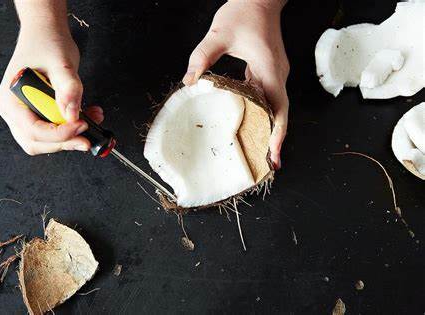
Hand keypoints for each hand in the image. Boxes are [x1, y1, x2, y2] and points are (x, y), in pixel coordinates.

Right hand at [0, 10, 102, 154]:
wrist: (47, 33)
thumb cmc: (47, 43)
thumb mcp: (61, 62)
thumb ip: (68, 87)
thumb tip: (72, 113)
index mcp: (10, 99)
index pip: (33, 130)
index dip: (60, 133)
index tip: (81, 125)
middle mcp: (14, 110)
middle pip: (37, 142)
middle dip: (64, 142)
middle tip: (87, 136)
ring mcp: (26, 114)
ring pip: (46, 141)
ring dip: (71, 137)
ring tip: (91, 119)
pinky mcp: (40, 114)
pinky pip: (55, 131)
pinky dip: (73, 129)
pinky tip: (88, 115)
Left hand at [183, 0, 288, 168]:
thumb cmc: (244, 11)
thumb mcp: (219, 34)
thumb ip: (202, 57)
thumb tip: (189, 81)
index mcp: (270, 70)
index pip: (279, 109)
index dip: (278, 134)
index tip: (274, 155)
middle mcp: (277, 75)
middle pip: (279, 114)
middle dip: (274, 139)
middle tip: (266, 164)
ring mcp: (274, 73)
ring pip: (274, 107)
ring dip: (268, 128)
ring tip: (258, 150)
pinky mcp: (267, 70)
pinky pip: (266, 97)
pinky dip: (260, 113)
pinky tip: (249, 124)